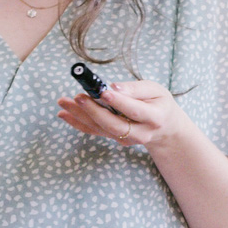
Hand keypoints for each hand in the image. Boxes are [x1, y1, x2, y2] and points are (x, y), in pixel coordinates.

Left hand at [57, 80, 187, 148]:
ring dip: (80, 116)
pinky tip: (63, 114)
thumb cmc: (158, 102)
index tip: (103, 92)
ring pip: (101, 129)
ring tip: (63, 102)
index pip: (134, 110)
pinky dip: (78, 123)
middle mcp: (141, 133)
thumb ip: (135, 89)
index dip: (118, 102)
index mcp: (154, 117)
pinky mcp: (116, 139)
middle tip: (78, 97)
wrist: (164, 127)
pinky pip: (95, 132)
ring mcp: (127, 139)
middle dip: (94, 111)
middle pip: (115, 125)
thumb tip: (113, 87)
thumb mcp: (155, 90)